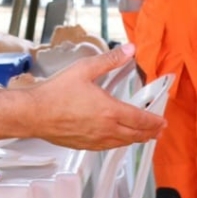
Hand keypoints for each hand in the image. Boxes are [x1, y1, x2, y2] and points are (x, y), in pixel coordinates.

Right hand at [27, 43, 164, 149]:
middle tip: (159, 131)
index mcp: (109, 111)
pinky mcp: (84, 145)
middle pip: (135, 135)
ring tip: (144, 137)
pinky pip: (108, 147)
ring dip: (136, 140)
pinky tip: (117, 140)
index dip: (154, 121)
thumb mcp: (85, 69)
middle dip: (150, 133)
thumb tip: (129, 50)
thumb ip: (110, 60)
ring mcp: (95, 140)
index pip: (140, 119)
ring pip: (123, 143)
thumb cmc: (55, 93)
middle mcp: (105, 129)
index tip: (162, 121)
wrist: (34, 113)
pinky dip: (119, 144)